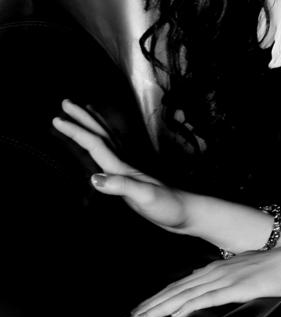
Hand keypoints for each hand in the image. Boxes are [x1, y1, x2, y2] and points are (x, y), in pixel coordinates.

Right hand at [53, 99, 189, 231]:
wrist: (187, 214)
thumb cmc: (169, 206)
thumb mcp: (145, 197)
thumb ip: (122, 187)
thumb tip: (95, 178)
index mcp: (122, 168)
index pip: (95, 144)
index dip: (76, 131)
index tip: (57, 118)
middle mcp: (123, 166)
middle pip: (100, 136)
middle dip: (83, 118)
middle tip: (66, 102)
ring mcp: (127, 172)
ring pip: (106, 142)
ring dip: (92, 127)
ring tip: (83, 112)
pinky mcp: (129, 180)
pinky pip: (109, 156)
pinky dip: (102, 144)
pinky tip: (100, 145)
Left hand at [126, 242, 280, 316]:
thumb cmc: (276, 266)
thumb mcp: (246, 271)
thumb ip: (226, 278)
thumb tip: (209, 284)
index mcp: (216, 269)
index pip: (180, 285)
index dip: (158, 298)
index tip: (141, 309)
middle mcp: (214, 272)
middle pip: (175, 291)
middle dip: (150, 306)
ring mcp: (224, 280)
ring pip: (184, 296)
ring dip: (159, 309)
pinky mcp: (236, 288)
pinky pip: (207, 298)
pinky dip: (188, 306)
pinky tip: (174, 314)